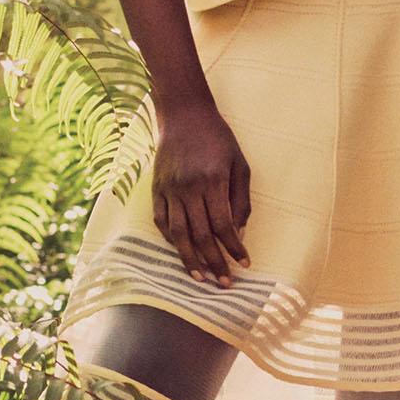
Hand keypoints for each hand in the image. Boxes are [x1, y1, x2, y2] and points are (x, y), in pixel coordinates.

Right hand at [151, 101, 252, 285]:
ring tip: (201, 278)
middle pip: (200, 235)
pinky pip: (161, 221)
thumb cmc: (218, 139)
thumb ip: (241, 199)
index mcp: (212, 180)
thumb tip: (239, 232)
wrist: (184, 115)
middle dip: (214, 262)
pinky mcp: (156, 189)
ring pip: (178, 234)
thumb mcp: (240, 164)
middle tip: (224, 283)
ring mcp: (169, 189)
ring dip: (190, 259)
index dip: (233, 248)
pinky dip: (170, 240)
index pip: (223, 225)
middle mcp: (188, 188)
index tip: (244, 263)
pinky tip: (181, 252)